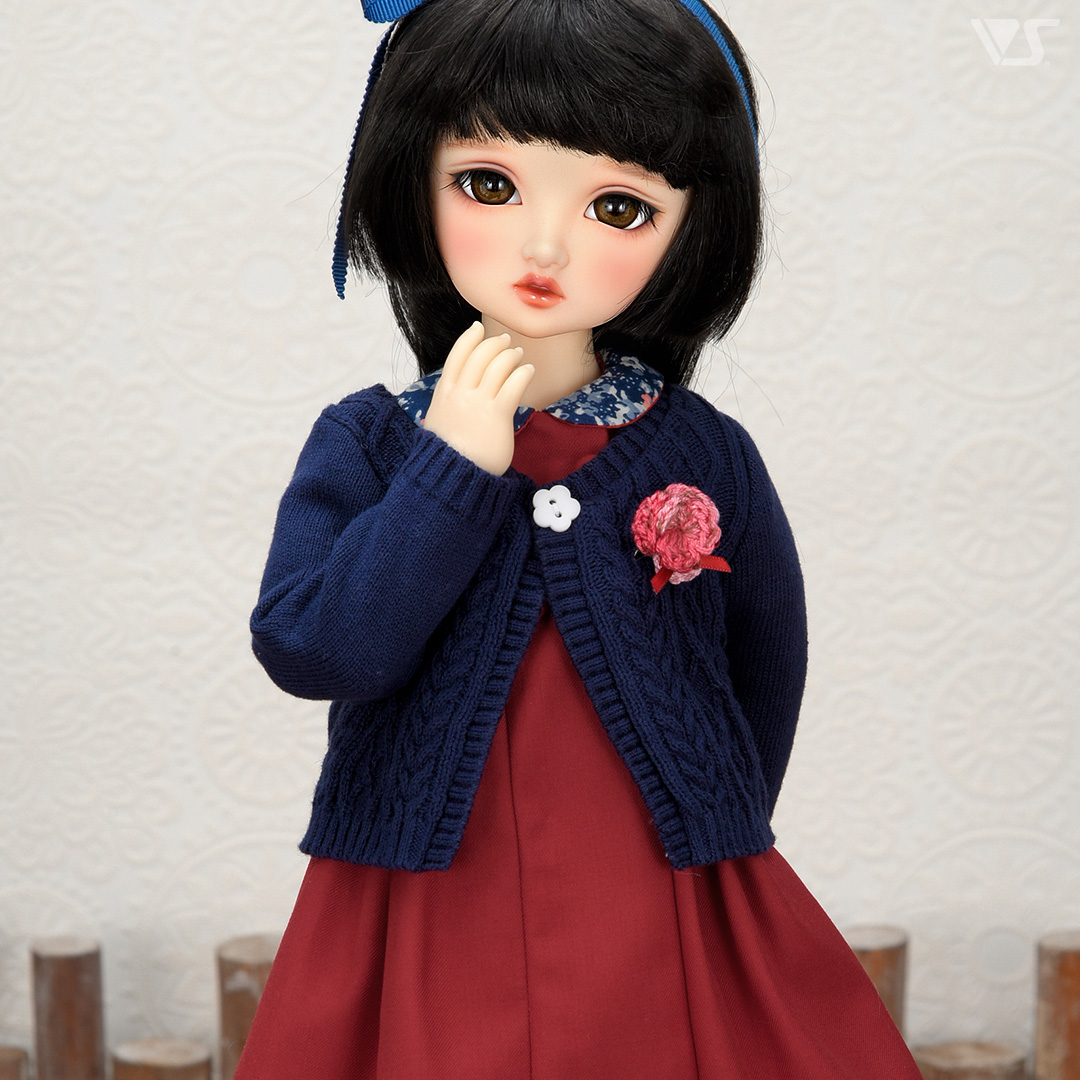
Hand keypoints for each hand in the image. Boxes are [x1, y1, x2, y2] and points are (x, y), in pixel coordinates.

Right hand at [423, 322, 534, 474]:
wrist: (452, 476)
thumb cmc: (448, 454)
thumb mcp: (439, 422)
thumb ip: (448, 405)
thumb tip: (454, 398)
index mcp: (444, 393)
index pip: (457, 354)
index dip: (469, 338)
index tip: (478, 328)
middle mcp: (460, 393)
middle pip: (480, 355)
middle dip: (495, 345)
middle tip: (507, 342)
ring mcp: (478, 403)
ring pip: (498, 366)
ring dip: (511, 356)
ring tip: (519, 357)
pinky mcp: (497, 415)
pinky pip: (513, 384)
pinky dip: (522, 373)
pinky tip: (528, 372)